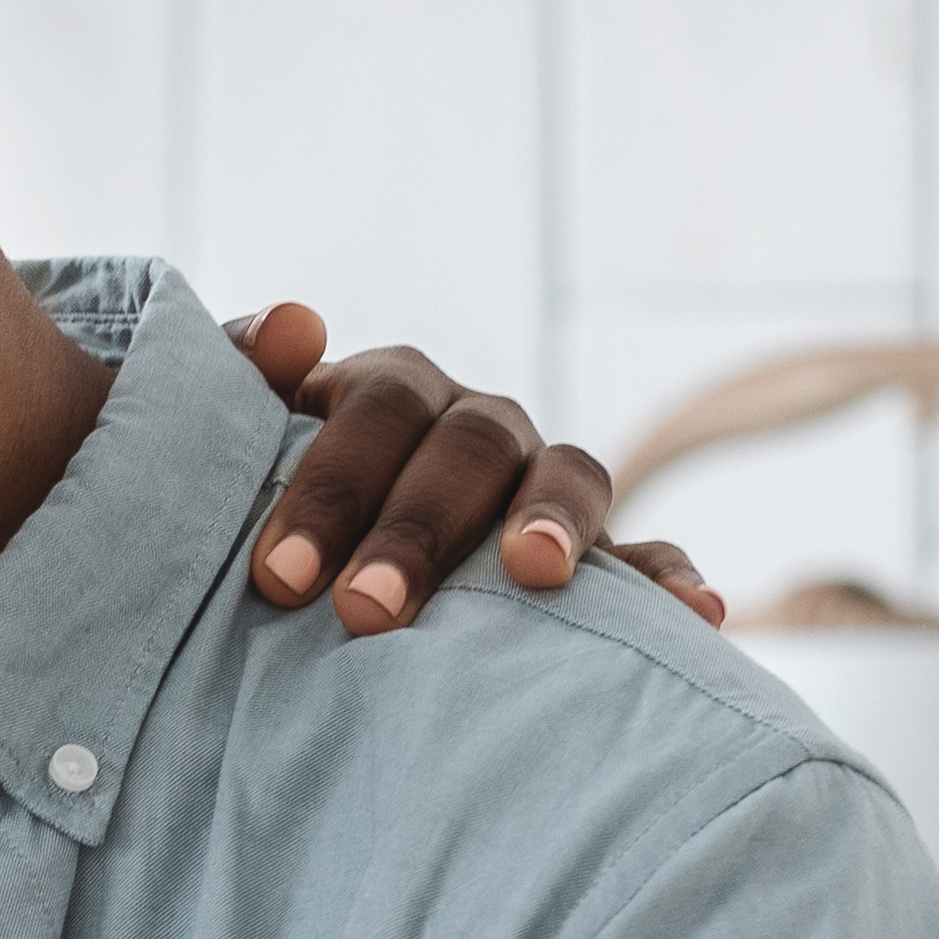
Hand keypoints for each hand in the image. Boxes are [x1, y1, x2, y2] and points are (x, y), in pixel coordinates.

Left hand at [228, 298, 721, 634]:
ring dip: (555, 522)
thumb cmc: (267, 499)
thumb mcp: (239, 435)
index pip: (376, 413)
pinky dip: (671, 578)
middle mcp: (477, 425)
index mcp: (392, 393)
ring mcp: (541, 481)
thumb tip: (295, 324)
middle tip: (364, 612)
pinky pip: (645, 553)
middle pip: (468, 450)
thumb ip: (243, 374)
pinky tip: (699, 615)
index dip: (332, 487)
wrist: (320, 563)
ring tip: (536, 572)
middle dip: (418, 529)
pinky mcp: (592, 549)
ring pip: (569, 477)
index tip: (280, 575)